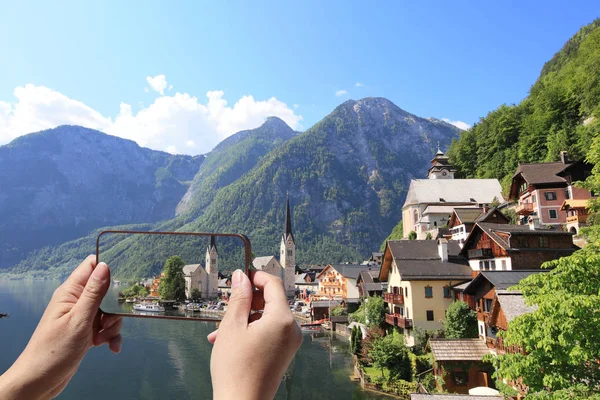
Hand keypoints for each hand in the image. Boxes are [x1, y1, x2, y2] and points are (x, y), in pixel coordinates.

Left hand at [0, 255, 122, 399]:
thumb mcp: (79, 319)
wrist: (41, 380)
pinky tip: (110, 347)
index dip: (107, 269)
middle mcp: (76, 301)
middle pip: (106, 291)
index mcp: (70, 292)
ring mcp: (81, 317)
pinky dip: (111, 336)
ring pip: (109, 312)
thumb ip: (93, 292)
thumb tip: (104, 265)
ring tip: (102, 338)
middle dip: (114, 306)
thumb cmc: (54, 350)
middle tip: (107, 321)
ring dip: (113, 325)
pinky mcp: (86, 331)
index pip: (91, 267)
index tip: (121, 281)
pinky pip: (106, 328)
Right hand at [208, 270, 302, 399]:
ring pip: (266, 318)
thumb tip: (241, 276)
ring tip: (219, 332)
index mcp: (283, 319)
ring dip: (244, 319)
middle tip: (226, 307)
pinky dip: (250, 332)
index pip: (273, 284)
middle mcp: (292, 329)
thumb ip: (239, 297)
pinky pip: (269, 332)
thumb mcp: (232, 326)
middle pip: (271, 301)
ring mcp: (290, 343)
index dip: (255, 276)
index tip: (239, 277)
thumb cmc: (235, 368)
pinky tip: (228, 341)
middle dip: (247, 301)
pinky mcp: (284, 353)